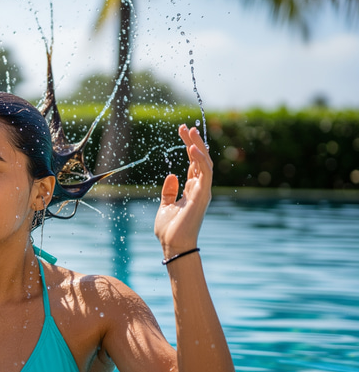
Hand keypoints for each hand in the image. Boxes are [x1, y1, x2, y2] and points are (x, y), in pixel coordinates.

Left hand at [154, 125, 212, 254]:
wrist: (173, 245)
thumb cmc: (169, 230)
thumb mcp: (166, 206)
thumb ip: (169, 191)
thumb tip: (172, 175)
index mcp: (192, 189)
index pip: (194, 162)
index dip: (190, 145)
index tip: (182, 130)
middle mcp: (200, 188)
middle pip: (200, 159)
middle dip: (194, 141)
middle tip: (185, 126)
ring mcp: (203, 191)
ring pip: (205, 162)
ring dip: (199, 145)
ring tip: (190, 131)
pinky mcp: (203, 195)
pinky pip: (205, 172)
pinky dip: (201, 159)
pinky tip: (192, 147)